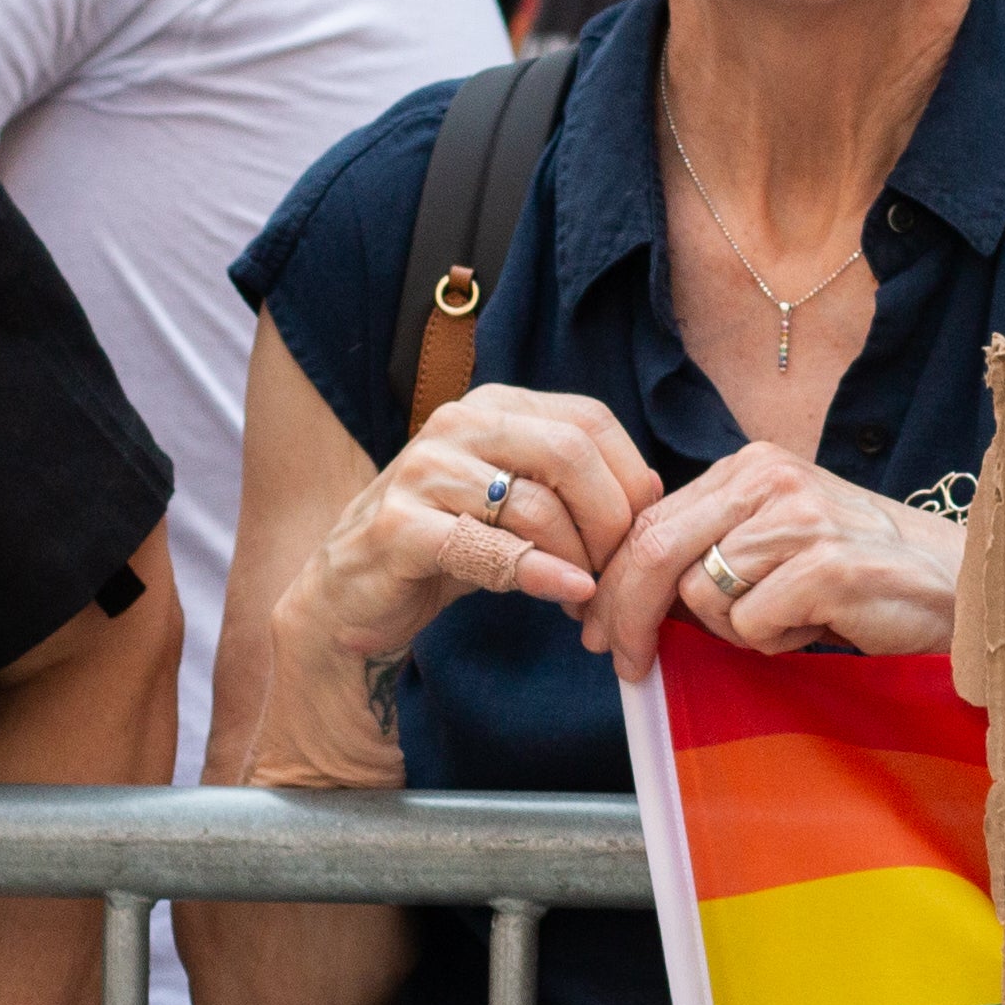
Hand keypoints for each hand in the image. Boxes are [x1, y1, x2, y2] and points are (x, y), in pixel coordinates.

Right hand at [248, 383, 662, 785]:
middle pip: (572, 454)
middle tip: (619, 571)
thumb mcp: (515, 501)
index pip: (590, 421)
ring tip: (587, 597)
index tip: (642, 532)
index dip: (632, 479)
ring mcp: (424, 471)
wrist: (352, 593)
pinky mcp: (399, 527)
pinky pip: (489, 548)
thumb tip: (652, 491)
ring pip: (537, 505)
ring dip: (578, 560)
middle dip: (612, 521)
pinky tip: (567, 594)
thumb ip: (571, 486)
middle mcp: (459, 424)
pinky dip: (539, 574)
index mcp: (495, 406)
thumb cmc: (448, 543)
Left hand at [580, 442, 964, 674]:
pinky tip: (816, 627)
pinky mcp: (826, 564)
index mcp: (751, 466)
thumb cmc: (864, 575)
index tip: (597, 627)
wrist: (959, 587)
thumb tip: (626, 597)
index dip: (613, 582)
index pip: (650, 522)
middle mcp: (769, 477)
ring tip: (789, 623)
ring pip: (703, 594)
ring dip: (733, 631)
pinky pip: (752, 624)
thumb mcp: (779, 543)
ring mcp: (799, 517)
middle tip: (624, 662)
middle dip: (626, 615)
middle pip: (657, 550)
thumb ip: (714, 549)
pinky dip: (774, 642)